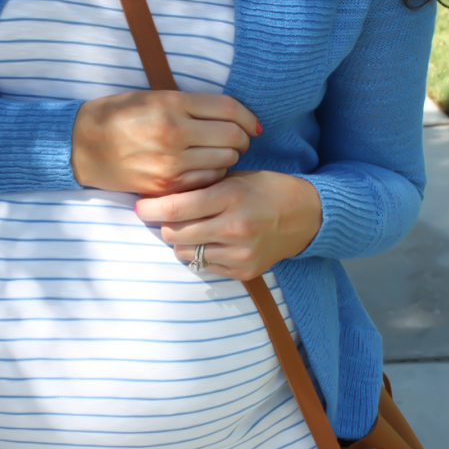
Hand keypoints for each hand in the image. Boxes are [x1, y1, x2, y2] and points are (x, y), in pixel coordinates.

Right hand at [70, 91, 259, 194]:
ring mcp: (171, 163)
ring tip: (218, 154)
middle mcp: (175, 133)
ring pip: (224, 161)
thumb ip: (191, 105)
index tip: (252, 124)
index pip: (229, 110)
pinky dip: (212, 175)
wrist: (84, 147)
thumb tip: (231, 116)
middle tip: (238, 140)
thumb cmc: (118, 116)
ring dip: (228, 158)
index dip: (248, 117)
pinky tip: (203, 169)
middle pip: (232, 137)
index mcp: (172, 105)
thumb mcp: (154, 97)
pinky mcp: (167, 186)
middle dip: (242, 139)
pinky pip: (206, 182)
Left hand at [134, 170, 322, 279]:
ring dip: (181, 241)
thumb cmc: (266, 189)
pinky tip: (210, 241)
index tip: (140, 206)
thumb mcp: (235, 177)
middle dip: (164, 225)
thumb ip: (202, 186)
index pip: (176, 208)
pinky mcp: (244, 271)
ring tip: (191, 228)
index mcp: (230, 197)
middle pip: (174, 234)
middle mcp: (234, 227)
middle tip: (165, 217)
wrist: (307, 216)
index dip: (151, 209)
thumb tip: (161, 192)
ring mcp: (240, 253)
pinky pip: (204, 266)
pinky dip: (200, 254)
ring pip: (185, 253)